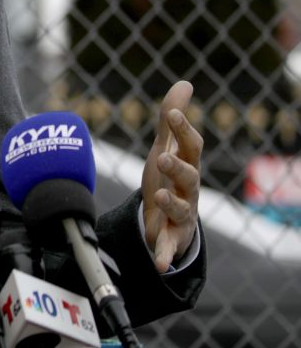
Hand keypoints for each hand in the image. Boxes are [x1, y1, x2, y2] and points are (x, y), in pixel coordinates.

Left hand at [142, 80, 203, 271]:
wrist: (167, 219)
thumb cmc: (168, 178)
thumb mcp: (166, 148)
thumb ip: (172, 119)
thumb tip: (184, 83)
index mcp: (186, 165)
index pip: (191, 146)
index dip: (183, 129)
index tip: (173, 112)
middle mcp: (188, 190)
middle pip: (189, 177)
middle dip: (177, 167)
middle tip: (160, 157)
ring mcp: (181, 214)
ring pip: (181, 209)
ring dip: (171, 203)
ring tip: (159, 196)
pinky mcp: (170, 238)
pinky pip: (168, 247)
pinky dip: (163, 256)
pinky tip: (158, 264)